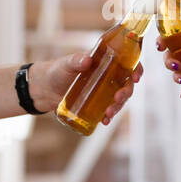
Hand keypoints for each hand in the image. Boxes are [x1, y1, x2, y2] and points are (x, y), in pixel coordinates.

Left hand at [29, 54, 143, 125]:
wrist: (44, 88)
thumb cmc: (57, 70)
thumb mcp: (67, 63)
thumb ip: (76, 61)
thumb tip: (87, 60)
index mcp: (106, 62)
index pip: (128, 63)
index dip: (136, 69)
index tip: (136, 77)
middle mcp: (109, 77)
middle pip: (126, 84)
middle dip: (126, 93)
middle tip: (117, 99)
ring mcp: (103, 92)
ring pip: (119, 99)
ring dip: (118, 107)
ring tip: (108, 114)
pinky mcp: (97, 104)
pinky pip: (108, 110)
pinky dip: (109, 116)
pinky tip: (105, 121)